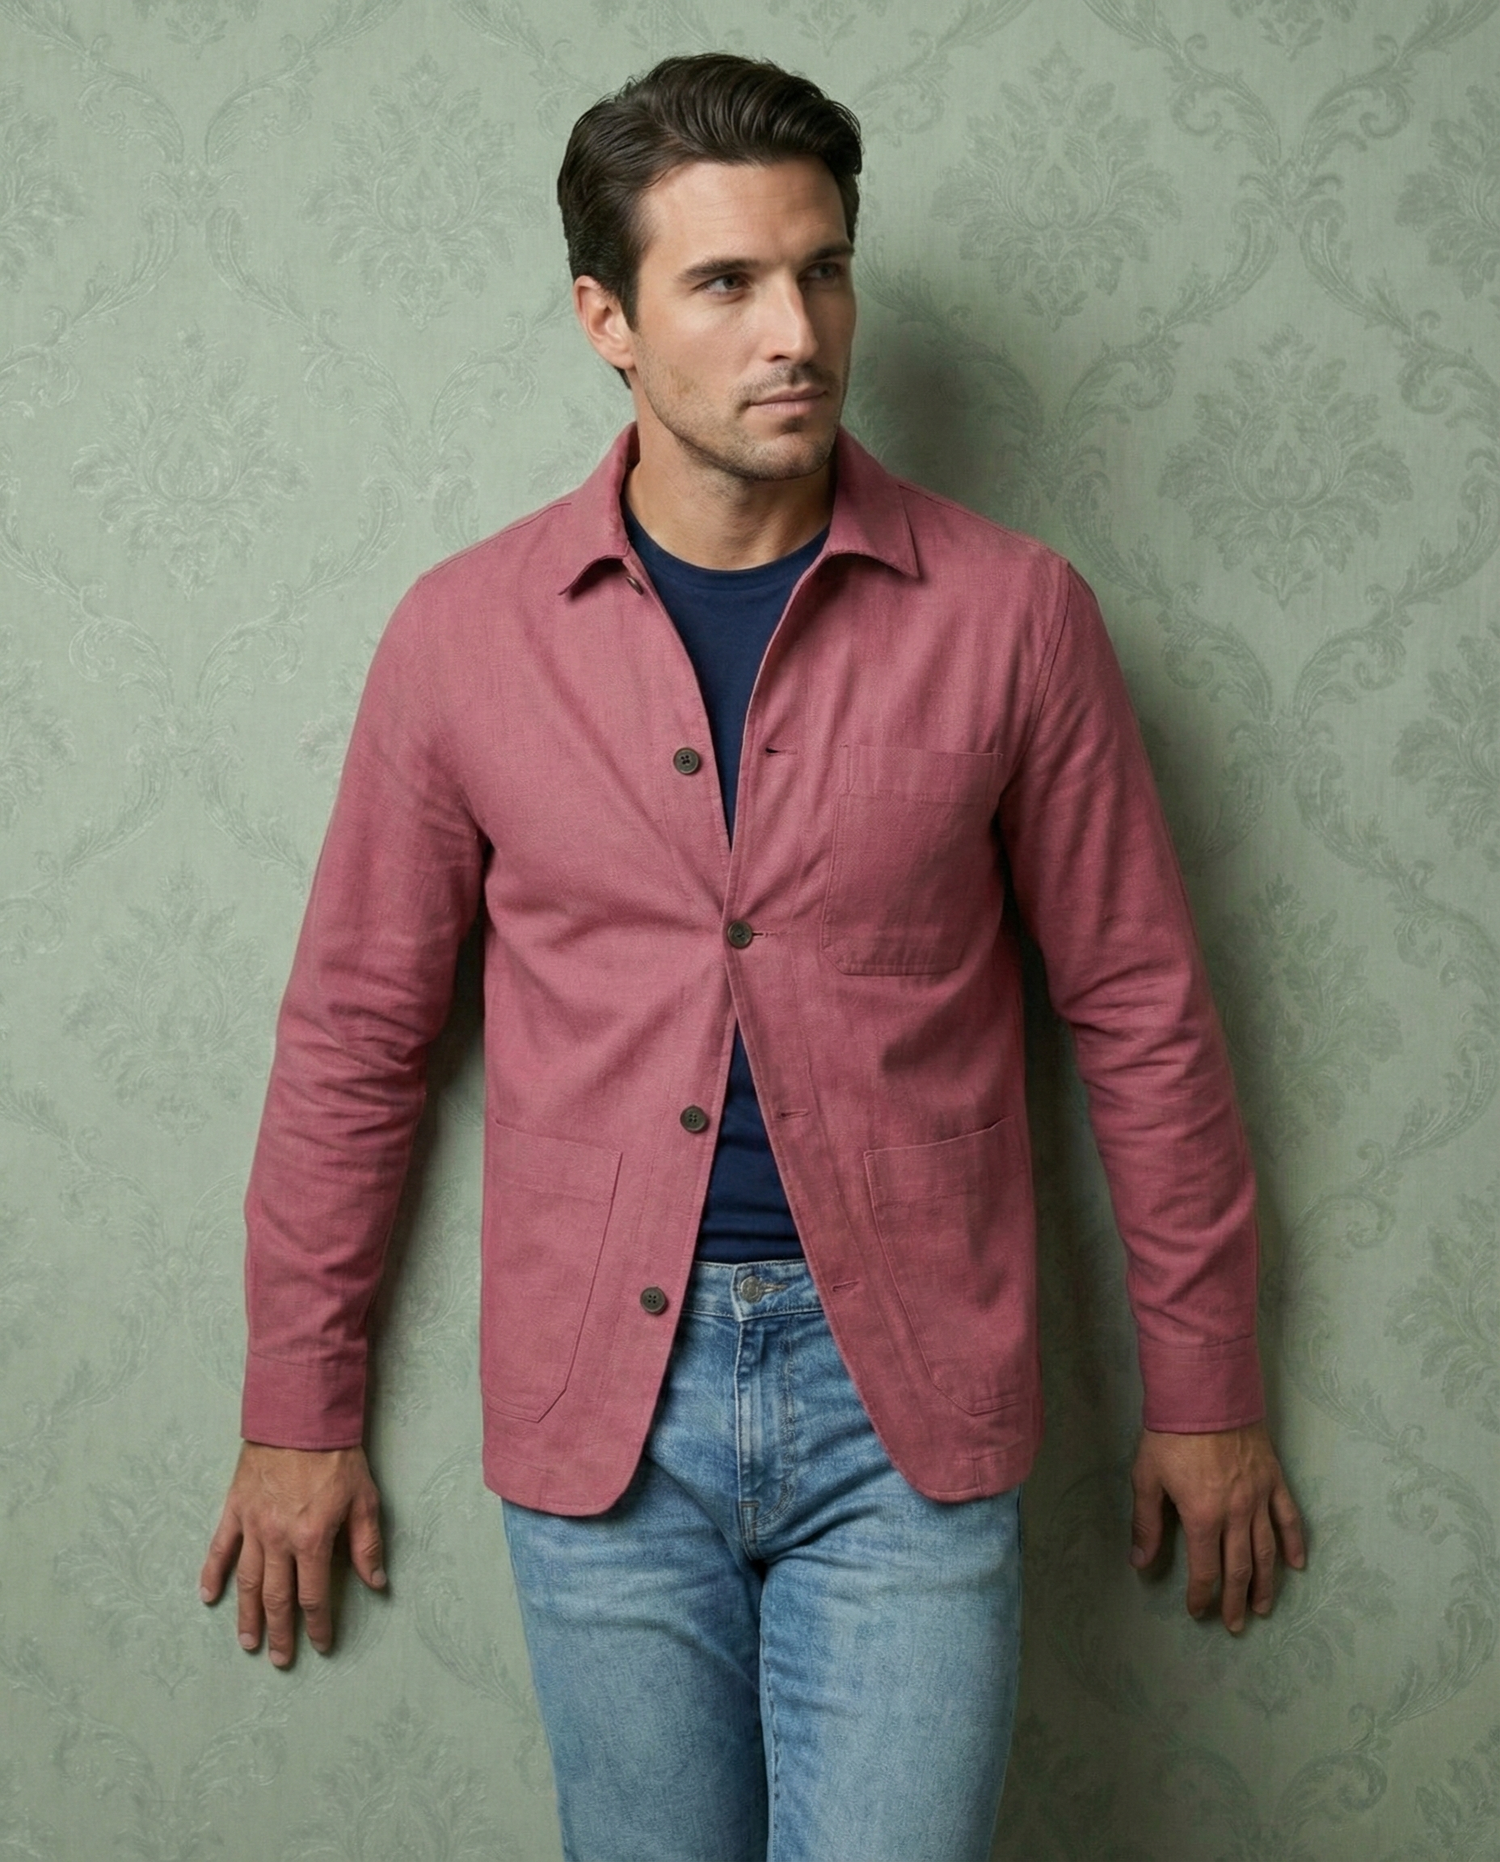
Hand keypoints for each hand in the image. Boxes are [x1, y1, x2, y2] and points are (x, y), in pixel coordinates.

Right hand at [199, 1443, 385, 1666]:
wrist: (301, 1416)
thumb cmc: (337, 1455)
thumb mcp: (364, 1499)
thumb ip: (367, 1544)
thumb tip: (377, 1582)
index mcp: (312, 1539)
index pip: (314, 1596)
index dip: (317, 1625)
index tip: (321, 1644)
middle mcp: (278, 1539)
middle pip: (277, 1598)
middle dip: (280, 1632)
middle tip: (279, 1659)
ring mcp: (253, 1525)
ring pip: (247, 1582)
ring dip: (247, 1616)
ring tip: (248, 1643)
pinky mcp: (235, 1508)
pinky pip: (220, 1548)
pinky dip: (212, 1574)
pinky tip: (208, 1597)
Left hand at [1129, 1423, 1305, 1632]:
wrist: (1205, 1392)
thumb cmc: (1170, 1434)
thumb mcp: (1147, 1477)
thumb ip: (1145, 1523)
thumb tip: (1139, 1563)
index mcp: (1202, 1516)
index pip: (1205, 1569)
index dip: (1202, 1595)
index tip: (1198, 1612)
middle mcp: (1236, 1514)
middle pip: (1239, 1568)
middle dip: (1234, 1600)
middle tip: (1235, 1625)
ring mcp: (1259, 1497)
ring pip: (1267, 1550)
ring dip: (1266, 1583)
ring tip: (1263, 1607)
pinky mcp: (1273, 1479)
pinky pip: (1289, 1517)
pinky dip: (1294, 1542)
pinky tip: (1297, 1564)